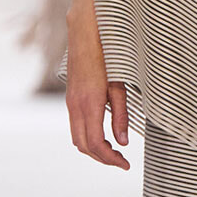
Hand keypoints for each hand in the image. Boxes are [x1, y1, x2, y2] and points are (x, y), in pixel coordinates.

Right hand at [65, 9, 129, 168]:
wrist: (86, 33)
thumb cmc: (107, 56)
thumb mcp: (120, 86)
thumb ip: (120, 115)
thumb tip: (122, 142)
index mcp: (89, 104)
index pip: (96, 144)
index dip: (110, 159)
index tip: (125, 164)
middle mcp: (75, 106)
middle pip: (83, 146)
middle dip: (102, 158)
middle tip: (121, 161)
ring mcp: (70, 103)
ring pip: (76, 138)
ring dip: (93, 149)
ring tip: (114, 151)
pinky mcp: (70, 98)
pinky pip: (75, 126)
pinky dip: (87, 138)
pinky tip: (103, 135)